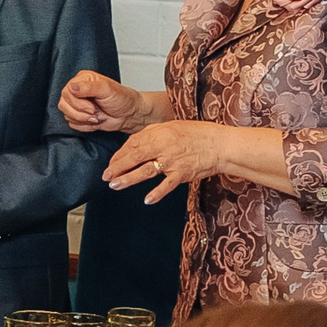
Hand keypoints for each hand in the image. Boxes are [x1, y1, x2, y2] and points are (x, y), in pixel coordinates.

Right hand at [60, 71, 144, 133]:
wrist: (129, 115)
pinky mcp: (79, 115)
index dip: (77, 103)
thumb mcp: (107, 90)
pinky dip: (85, 126)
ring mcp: (77, 104)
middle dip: (80, 113)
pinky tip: (95, 121)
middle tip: (95, 113)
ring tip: (97, 116)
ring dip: (83, 120)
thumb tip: (72, 87)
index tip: (92, 108)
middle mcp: (78, 91)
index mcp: (82, 80)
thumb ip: (88, 87)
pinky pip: (72, 124)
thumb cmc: (122, 99)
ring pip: (67, 115)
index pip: (67, 92)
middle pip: (64, 105)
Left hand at [105, 119, 223, 202]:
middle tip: (106, 176)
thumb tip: (135, 142)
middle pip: (135, 157)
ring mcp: (173, 161)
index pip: (133, 144)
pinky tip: (147, 199)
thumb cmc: (198, 134)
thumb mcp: (172, 126)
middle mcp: (164, 146)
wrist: (220, 144)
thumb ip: (153, 134)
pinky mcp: (183, 173)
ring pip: (146, 171)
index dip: (119, 154)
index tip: (111, 163)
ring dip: (129, 179)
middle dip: (117, 167)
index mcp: (160, 134)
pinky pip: (167, 185)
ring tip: (115, 185)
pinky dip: (157, 193)